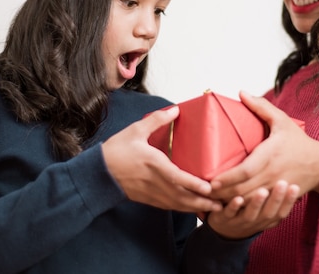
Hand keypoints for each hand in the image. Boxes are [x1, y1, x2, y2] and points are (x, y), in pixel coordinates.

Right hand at [102, 106, 221, 212]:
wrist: (97, 173)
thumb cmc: (116, 151)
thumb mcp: (135, 130)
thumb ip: (157, 120)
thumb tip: (175, 109)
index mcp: (153, 164)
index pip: (177, 177)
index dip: (194, 184)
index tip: (209, 188)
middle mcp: (154, 182)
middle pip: (182, 196)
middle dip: (202, 202)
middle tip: (221, 204)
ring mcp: (151, 193)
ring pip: (177, 205)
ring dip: (195, 208)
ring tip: (213, 209)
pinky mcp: (148, 199)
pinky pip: (169, 206)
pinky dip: (183, 209)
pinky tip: (193, 208)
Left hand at [206, 180, 299, 238]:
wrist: (224, 228)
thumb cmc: (248, 210)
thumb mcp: (263, 204)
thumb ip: (274, 193)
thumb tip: (293, 178)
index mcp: (268, 217)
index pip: (282, 211)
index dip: (289, 201)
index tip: (295, 186)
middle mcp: (257, 221)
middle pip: (269, 212)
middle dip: (276, 198)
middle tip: (282, 183)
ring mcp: (241, 222)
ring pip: (251, 214)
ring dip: (257, 203)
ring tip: (262, 191)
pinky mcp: (224, 219)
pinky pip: (230, 214)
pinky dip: (234, 207)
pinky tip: (238, 199)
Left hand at [210, 92, 318, 202]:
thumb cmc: (299, 141)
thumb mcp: (282, 120)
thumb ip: (261, 107)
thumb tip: (241, 93)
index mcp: (271, 154)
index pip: (245, 171)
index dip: (228, 178)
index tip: (212, 180)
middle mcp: (272, 173)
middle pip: (243, 189)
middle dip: (223, 193)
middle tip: (205, 192)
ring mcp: (276, 187)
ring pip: (249, 200)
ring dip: (231, 202)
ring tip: (215, 200)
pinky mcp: (278, 196)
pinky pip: (259, 205)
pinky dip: (244, 207)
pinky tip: (232, 206)